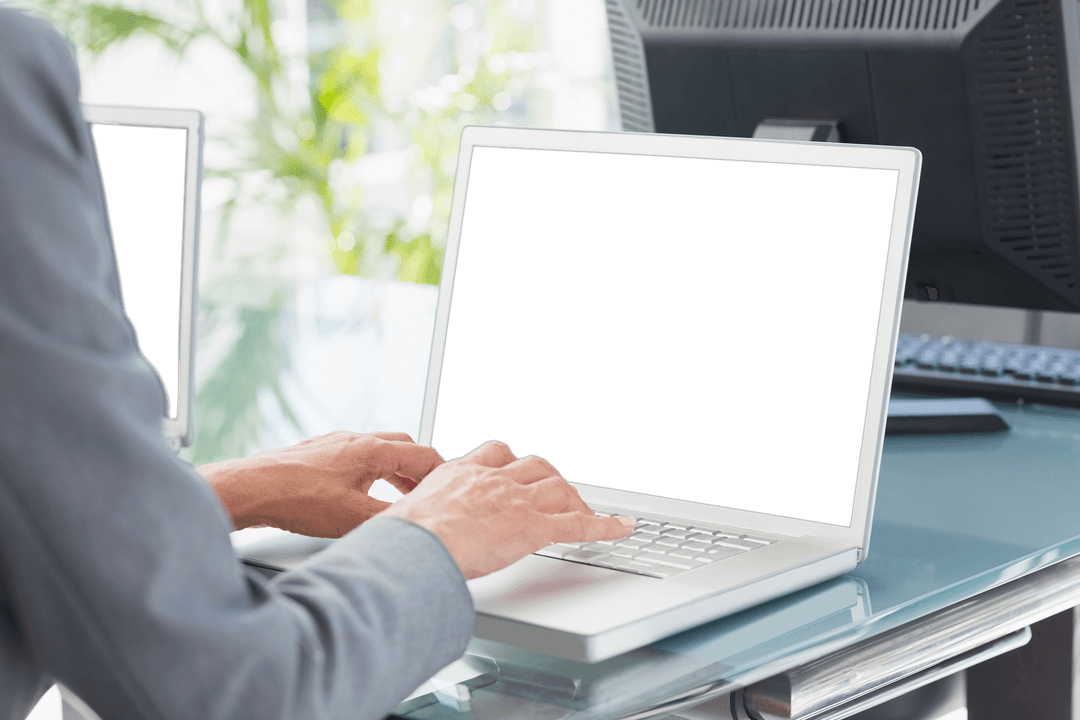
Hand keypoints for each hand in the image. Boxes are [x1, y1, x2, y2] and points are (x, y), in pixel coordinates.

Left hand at [200, 431, 442, 537]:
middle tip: (427, 492)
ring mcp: (335, 443)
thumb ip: (390, 520)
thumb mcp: (353, 519)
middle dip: (420, 470)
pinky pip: (356, 455)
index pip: (423, 456)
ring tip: (399, 494)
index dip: (441, 474)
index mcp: (372, 450)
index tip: (449, 490)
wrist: (252, 488)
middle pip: (404, 447)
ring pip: (378, 450)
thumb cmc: (296, 499)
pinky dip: (370, 470)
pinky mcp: (317, 452)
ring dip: (394, 470)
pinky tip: (360, 491)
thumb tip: (413, 527)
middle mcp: (356, 440)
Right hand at [381, 441, 634, 578]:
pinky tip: (622, 529)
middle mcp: (493, 480)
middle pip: (534, 467)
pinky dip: (606, 526)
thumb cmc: (400, 540)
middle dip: (549, 478)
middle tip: (557, 491)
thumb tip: (389, 544)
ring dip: (575, 500)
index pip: (494, 455)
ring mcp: (517, 501)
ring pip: (559, 490)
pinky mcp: (536, 527)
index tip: (514, 470)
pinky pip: (579, 524)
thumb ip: (410, 524)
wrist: (416, 544)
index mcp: (460, 474)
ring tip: (586, 511)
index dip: (511, 464)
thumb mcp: (400, 521)